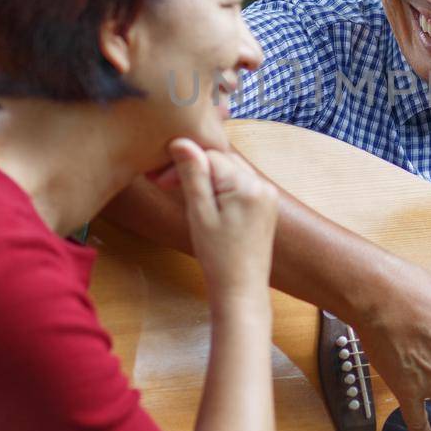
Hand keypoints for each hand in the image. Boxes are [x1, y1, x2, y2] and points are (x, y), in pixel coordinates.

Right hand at [167, 139, 276, 297]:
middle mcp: (263, 184)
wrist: (241, 289)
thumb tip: (181, 140)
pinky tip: (208, 205)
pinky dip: (222, 187)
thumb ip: (192, 175)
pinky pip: (240, 184)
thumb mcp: (199, 214)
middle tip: (168, 186)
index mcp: (247, 185)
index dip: (184, 163)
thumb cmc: (217, 257)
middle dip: (196, 168)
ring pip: (230, 170)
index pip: (210, 155)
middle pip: (222, 159)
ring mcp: (268, 195)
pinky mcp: (267, 205)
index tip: (162, 182)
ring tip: (189, 198)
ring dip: (208, 177)